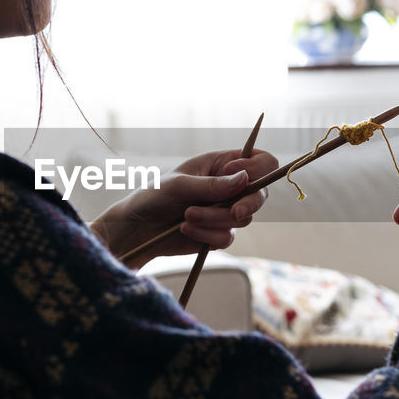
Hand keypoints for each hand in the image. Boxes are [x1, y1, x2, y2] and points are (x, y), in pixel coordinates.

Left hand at [91, 148, 278, 268]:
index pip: (261, 161)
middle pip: (260, 194)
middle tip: (234, 211)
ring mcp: (225, 210)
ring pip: (243, 218)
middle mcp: (229, 186)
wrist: (137, 229)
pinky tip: (186, 228)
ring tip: (187, 216)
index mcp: (222, 163)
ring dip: (216, 219)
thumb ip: (213, 185)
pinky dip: (208, 234)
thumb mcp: (180, 184)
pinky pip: (228, 237)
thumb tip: (245, 179)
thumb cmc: (154, 195)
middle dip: (248, 204)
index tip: (242, 179)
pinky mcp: (218, 232)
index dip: (258, 169)